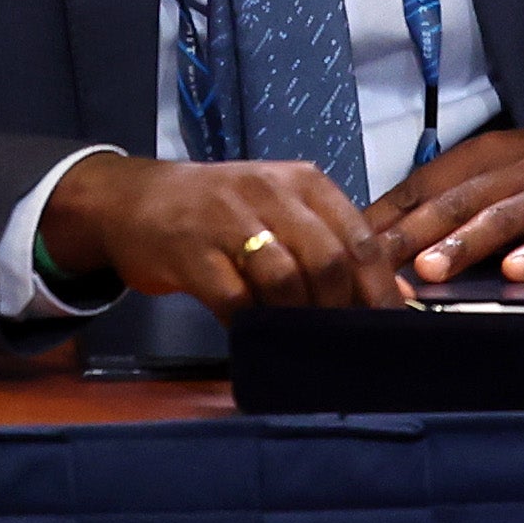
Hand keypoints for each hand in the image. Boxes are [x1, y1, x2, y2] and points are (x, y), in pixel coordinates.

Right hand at [40, 154, 405, 309]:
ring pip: (284, 278)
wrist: (132, 199)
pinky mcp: (190, 251)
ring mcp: (228, 220)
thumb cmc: (219, 211)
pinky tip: (254, 334)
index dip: (379, 288)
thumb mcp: (279, 210)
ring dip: (298, 318)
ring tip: (301, 339)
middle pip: (328, 259)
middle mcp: (271, 193)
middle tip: (341, 339)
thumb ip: (330, 244)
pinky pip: (233, 298)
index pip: (360, 237)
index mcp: (305, 182)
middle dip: (341, 308)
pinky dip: (250, 323)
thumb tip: (390, 297)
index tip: (389, 325)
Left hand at [362, 106, 523, 287]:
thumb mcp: (495, 168)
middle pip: (453, 203)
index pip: (419, 187)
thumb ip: (444, 199)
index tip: (343, 250)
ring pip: (500, 218)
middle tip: (371, 265)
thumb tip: (376, 235)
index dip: (382, 219)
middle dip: (409, 235)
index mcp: (478, 159)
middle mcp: (509, 174)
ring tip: (432, 270)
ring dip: (463, 243)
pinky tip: (517, 271)